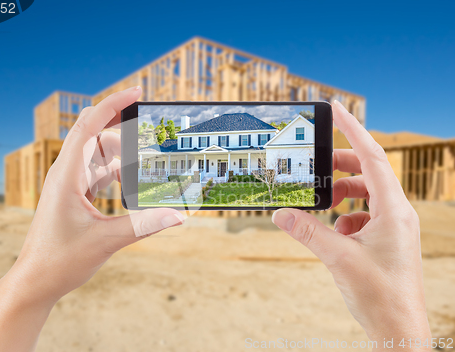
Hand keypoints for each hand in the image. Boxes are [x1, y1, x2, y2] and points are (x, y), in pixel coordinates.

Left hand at [0, 87, 184, 351]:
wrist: (36, 281)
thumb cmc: (60, 260)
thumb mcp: (106, 241)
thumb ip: (145, 225)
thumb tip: (179, 215)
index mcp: (68, 175)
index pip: (89, 125)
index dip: (113, 104)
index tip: (137, 92)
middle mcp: (67, 173)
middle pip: (95, 133)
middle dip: (123, 124)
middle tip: (152, 124)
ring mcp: (70, 183)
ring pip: (98, 153)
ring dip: (123, 151)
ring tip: (149, 152)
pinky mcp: (75, 195)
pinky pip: (98, 172)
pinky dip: (117, 170)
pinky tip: (134, 177)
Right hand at [272, 100, 430, 348]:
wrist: (399, 329)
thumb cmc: (381, 295)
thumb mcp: (338, 258)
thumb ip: (307, 232)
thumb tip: (281, 214)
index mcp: (393, 210)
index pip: (372, 157)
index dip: (353, 130)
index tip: (336, 109)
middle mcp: (398, 214)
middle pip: (368, 173)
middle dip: (341, 167)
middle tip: (318, 166)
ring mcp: (394, 227)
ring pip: (366, 195)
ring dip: (343, 195)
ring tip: (324, 205)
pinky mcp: (388, 240)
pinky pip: (366, 215)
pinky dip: (347, 216)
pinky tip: (336, 233)